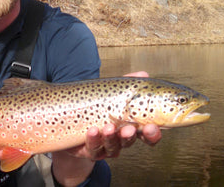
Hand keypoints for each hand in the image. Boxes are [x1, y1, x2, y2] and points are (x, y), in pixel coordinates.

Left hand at [51, 71, 161, 185]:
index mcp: (130, 126)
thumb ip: (128, 85)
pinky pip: (93, 148)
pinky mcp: (88, 150)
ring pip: (112, 146)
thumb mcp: (112, 93)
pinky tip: (92, 130)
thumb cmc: (98, 105)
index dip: (152, 134)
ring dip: (112, 137)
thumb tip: (144, 74)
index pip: (147, 134)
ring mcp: (104, 146)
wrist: (71, 120)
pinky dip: (93, 139)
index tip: (151, 127)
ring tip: (109, 127)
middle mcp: (119, 138)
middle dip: (131, 135)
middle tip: (131, 128)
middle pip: (130, 141)